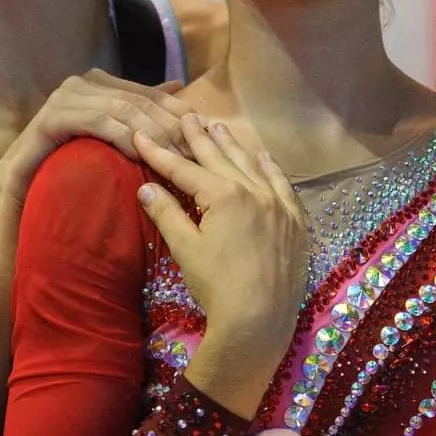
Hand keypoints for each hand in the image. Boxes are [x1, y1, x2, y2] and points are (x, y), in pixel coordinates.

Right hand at [0, 70, 193, 207]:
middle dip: (172, 126)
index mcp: (100, 83)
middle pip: (140, 101)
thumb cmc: (69, 169)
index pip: (151, 95)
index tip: (208, 136)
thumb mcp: (112, 140)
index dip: (182, 114)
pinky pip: (97, 122)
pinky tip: (140, 154)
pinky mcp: (52, 117)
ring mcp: (65, 97)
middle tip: (198, 151)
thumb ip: (140, 110)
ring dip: (153, 134)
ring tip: (177, 158)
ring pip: (122, 110)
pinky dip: (122, 137)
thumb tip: (177, 86)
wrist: (21, 192)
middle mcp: (82, 83)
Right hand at [134, 117, 309, 418]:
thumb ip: (167, 213)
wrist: (259, 320)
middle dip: (198, 137)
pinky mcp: (294, 221)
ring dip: (232, 145)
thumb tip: (146, 187)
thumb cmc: (217, 286)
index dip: (160, 152)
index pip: (184, 168)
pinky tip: (262, 156)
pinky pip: (282, 185)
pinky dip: (269, 168)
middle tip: (184, 115)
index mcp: (223, 195)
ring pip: (251, 165)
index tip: (141, 134)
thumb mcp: (186, 249)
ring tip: (217, 126)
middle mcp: (253, 191)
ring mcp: (278, 204)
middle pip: (219, 157)